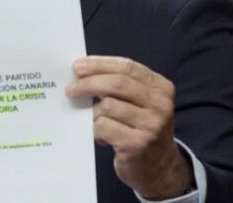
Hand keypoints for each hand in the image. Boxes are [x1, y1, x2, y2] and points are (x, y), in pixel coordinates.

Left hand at [65, 56, 192, 199]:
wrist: (160, 168)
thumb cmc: (141, 129)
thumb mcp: (140, 103)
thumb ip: (120, 86)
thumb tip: (82, 72)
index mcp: (161, 88)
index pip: (127, 67)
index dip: (99, 64)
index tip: (77, 66)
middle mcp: (161, 105)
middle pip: (116, 83)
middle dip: (88, 83)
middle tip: (70, 89)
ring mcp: (151, 125)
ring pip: (107, 106)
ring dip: (92, 112)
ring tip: (95, 120)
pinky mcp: (138, 144)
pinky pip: (103, 127)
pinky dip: (96, 130)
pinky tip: (102, 136)